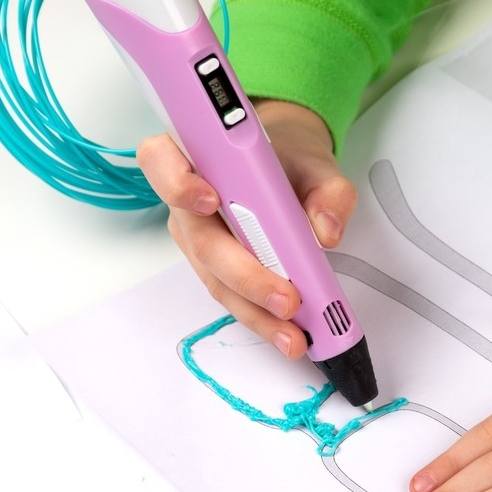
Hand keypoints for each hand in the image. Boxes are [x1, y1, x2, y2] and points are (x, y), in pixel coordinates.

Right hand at [136, 99, 356, 359]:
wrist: (286, 171)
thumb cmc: (288, 161)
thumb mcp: (317, 164)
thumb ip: (328, 190)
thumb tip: (326, 232)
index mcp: (197, 155)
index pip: (162, 160)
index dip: (179, 183)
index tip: (212, 200)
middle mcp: (187, 201)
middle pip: (201, 241)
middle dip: (245, 275)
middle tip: (287, 299)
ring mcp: (197, 239)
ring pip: (216, 279)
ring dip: (255, 311)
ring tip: (293, 336)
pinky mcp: (215, 267)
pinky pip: (231, 294)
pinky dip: (260, 316)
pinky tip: (288, 333)